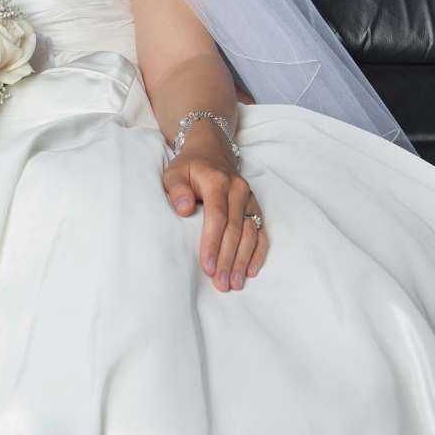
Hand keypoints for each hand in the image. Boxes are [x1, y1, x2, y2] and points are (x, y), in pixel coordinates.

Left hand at [161, 121, 267, 291]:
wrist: (212, 150)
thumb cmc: (189, 167)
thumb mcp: (174, 172)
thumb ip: (177, 190)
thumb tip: (184, 209)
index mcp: (218, 182)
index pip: (217, 217)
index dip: (213, 243)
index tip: (207, 267)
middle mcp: (238, 190)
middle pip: (235, 230)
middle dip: (228, 259)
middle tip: (221, 284)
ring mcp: (249, 199)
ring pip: (250, 233)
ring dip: (243, 260)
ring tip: (235, 283)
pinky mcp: (254, 206)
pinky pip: (260, 231)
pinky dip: (257, 252)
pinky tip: (251, 270)